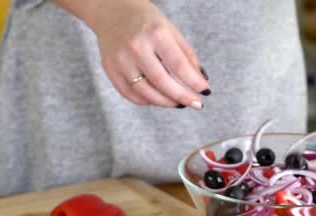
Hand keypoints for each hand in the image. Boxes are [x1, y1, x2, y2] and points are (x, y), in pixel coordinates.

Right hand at [88, 0, 209, 108]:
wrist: (112, 11)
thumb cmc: (146, 21)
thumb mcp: (172, 31)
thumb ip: (187, 56)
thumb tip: (200, 82)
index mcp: (155, 34)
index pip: (179, 66)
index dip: (194, 82)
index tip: (205, 91)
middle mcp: (136, 47)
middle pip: (162, 82)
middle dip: (182, 97)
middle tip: (196, 104)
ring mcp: (120, 59)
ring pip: (145, 93)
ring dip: (166, 102)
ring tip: (179, 103)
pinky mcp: (109, 69)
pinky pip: (130, 94)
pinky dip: (147, 101)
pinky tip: (159, 99)